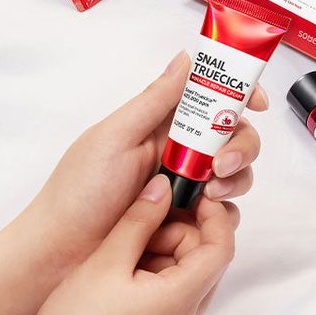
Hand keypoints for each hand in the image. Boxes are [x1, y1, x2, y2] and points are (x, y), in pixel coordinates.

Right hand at [0, 175, 235, 314]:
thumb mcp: (107, 260)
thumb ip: (140, 218)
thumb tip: (164, 186)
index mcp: (181, 301)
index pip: (222, 248)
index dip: (213, 215)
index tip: (193, 192)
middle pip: (206, 258)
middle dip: (180, 230)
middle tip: (144, 219)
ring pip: (189, 270)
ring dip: (165, 247)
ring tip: (126, 244)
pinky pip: (174, 287)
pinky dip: (157, 266)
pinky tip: (125, 263)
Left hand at [23, 49, 264, 276]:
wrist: (59, 257)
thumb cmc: (78, 192)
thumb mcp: (114, 137)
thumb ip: (156, 99)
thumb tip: (188, 57)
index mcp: (160, 124)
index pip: (210, 98)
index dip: (239, 94)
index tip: (256, 103)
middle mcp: (179, 152)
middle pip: (232, 135)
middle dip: (241, 144)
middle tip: (221, 164)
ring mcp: (187, 188)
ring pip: (235, 172)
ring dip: (236, 177)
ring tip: (211, 194)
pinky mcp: (190, 222)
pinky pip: (225, 212)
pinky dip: (226, 211)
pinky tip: (207, 217)